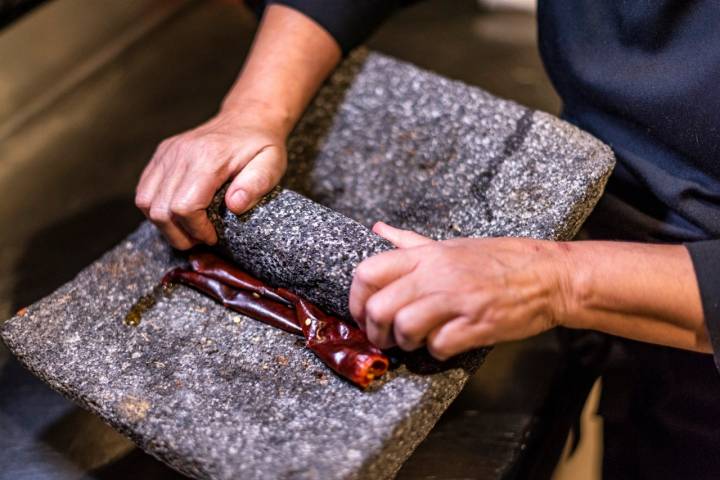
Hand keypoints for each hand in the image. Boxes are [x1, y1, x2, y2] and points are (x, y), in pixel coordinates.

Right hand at [135, 107, 287, 249]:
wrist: (246, 118)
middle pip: (161, 210)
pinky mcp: (161, 154)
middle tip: (200, 239)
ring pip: (146, 202)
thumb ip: (256, 184)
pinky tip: (177, 214)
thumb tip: (235, 206)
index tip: (213, 237)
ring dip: (165, 225)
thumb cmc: (261, 145)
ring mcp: (167, 153)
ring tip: (188, 230)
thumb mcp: (271, 164)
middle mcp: (181, 153)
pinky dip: (156, 208)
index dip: (196, 230)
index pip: (185, 207)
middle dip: (179, 234)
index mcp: (208, 157)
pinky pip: (144, 189)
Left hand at [349, 223, 571, 359]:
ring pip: (404, 328)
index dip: (355, 299)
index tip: (361, 313)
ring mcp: (458, 299)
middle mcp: (437, 275)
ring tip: (416, 341)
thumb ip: (410, 242)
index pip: (368, 272)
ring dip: (405, 343)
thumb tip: (378, 230)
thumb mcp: (450, 245)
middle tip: (384, 337)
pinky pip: (439, 346)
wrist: (549, 275)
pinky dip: (437, 352)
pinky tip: (446, 343)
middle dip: (375, 330)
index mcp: (427, 255)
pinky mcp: (478, 324)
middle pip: (379, 307)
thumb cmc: (500, 259)